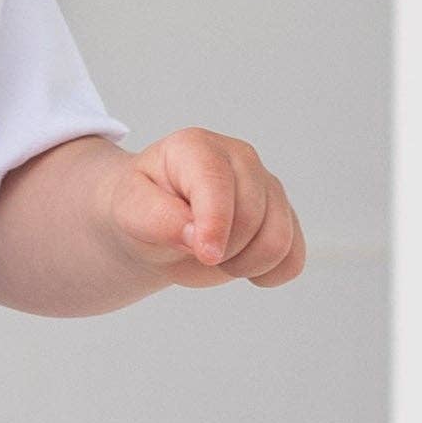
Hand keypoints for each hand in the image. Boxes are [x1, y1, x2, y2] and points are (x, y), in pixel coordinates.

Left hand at [107, 129, 305, 290]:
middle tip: (191, 249)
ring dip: (243, 264)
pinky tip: (239, 264)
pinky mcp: (283, 217)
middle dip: (220, 250)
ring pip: (279, 242)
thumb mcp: (128, 209)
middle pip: (252, 218)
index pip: (218, 183)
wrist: (154, 221)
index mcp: (198, 148)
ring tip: (214, 254)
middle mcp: (240, 160)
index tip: (205, 254)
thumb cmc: (141, 207)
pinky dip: (267, 274)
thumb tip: (194, 233)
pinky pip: (293, 260)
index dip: (216, 223)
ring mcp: (267, 187)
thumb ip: (157, 218)